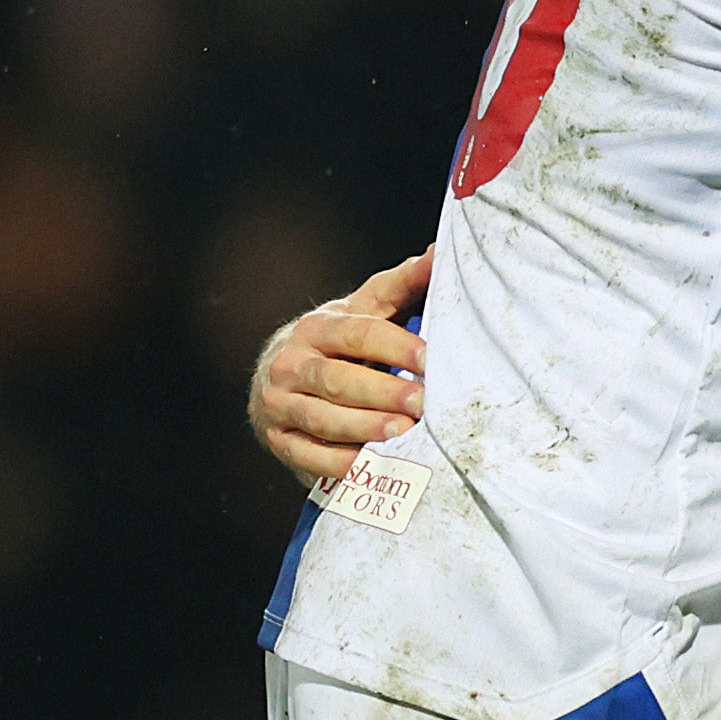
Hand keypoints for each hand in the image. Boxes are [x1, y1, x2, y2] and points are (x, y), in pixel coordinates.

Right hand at [248, 247, 429, 491]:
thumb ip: (401, 285)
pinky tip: (372, 466)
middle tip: (422, 405)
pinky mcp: (279, 441)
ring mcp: (280, 405)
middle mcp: (291, 364)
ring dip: (363, 430)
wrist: (281, 378)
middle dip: (382, 393)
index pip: (357, 333)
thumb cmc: (340, 344)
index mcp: (317, 328)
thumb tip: (441, 253)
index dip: (394, 346)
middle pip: (338, 380)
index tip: (429, 359)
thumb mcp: (365, 310)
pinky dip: (341, 464)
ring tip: (402, 436)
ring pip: (322, 419)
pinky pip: (309, 456)